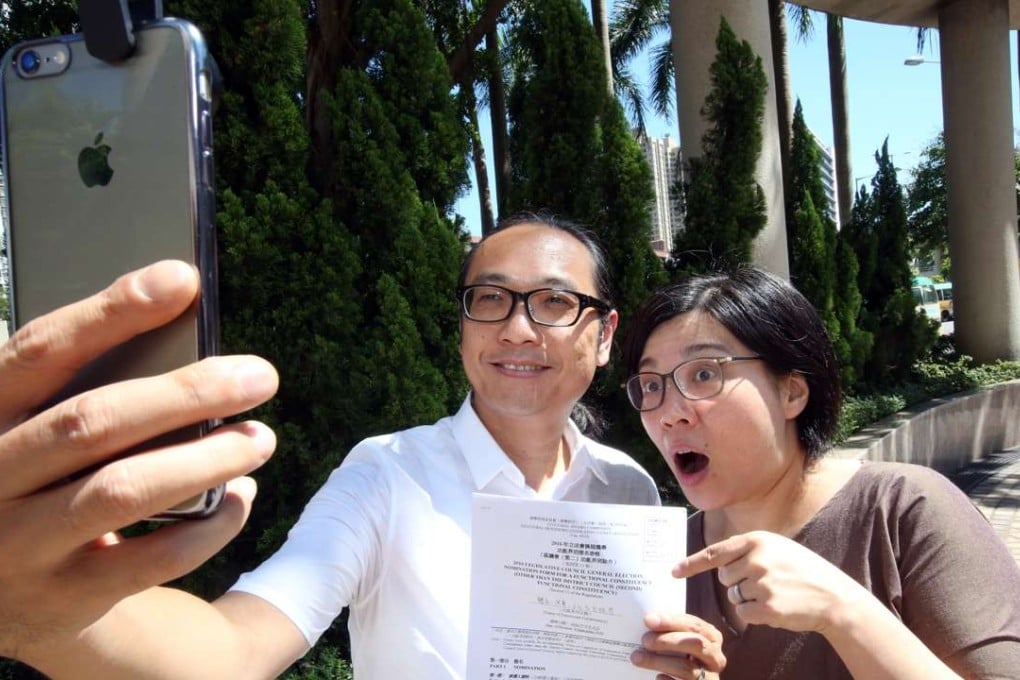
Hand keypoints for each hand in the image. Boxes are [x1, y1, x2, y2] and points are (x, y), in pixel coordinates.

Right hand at [0, 261, 278, 664]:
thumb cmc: (38, 476)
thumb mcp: (35, 425)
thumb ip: (85, 384)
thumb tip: (184, 321)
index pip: (41, 351)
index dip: (112, 311)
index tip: (184, 278)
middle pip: (93, 422)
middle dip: (187, 393)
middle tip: (260, 376)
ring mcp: (17, 546)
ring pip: (123, 490)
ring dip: (207, 459)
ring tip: (261, 437)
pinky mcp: (61, 598)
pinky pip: (152, 560)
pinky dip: (209, 526)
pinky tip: (240, 497)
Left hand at [630, 611, 725, 679]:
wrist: (686, 679)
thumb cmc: (681, 654)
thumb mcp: (681, 640)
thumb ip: (670, 631)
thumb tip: (647, 621)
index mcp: (711, 637)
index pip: (694, 624)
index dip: (671, 621)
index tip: (648, 620)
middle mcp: (716, 657)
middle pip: (695, 644)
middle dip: (667, 640)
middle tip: (644, 640)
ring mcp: (711, 677)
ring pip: (687, 668)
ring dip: (659, 662)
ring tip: (637, 658)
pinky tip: (657, 677)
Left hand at [675, 530, 864, 635]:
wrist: (834, 596)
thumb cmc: (803, 571)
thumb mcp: (778, 548)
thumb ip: (749, 550)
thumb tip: (716, 561)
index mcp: (758, 540)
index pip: (716, 552)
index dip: (692, 563)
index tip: (674, 571)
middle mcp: (757, 559)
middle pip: (724, 576)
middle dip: (738, 581)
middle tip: (766, 581)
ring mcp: (762, 583)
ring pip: (733, 595)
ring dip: (748, 598)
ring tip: (774, 593)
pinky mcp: (766, 607)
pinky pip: (743, 612)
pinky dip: (754, 614)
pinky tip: (774, 607)